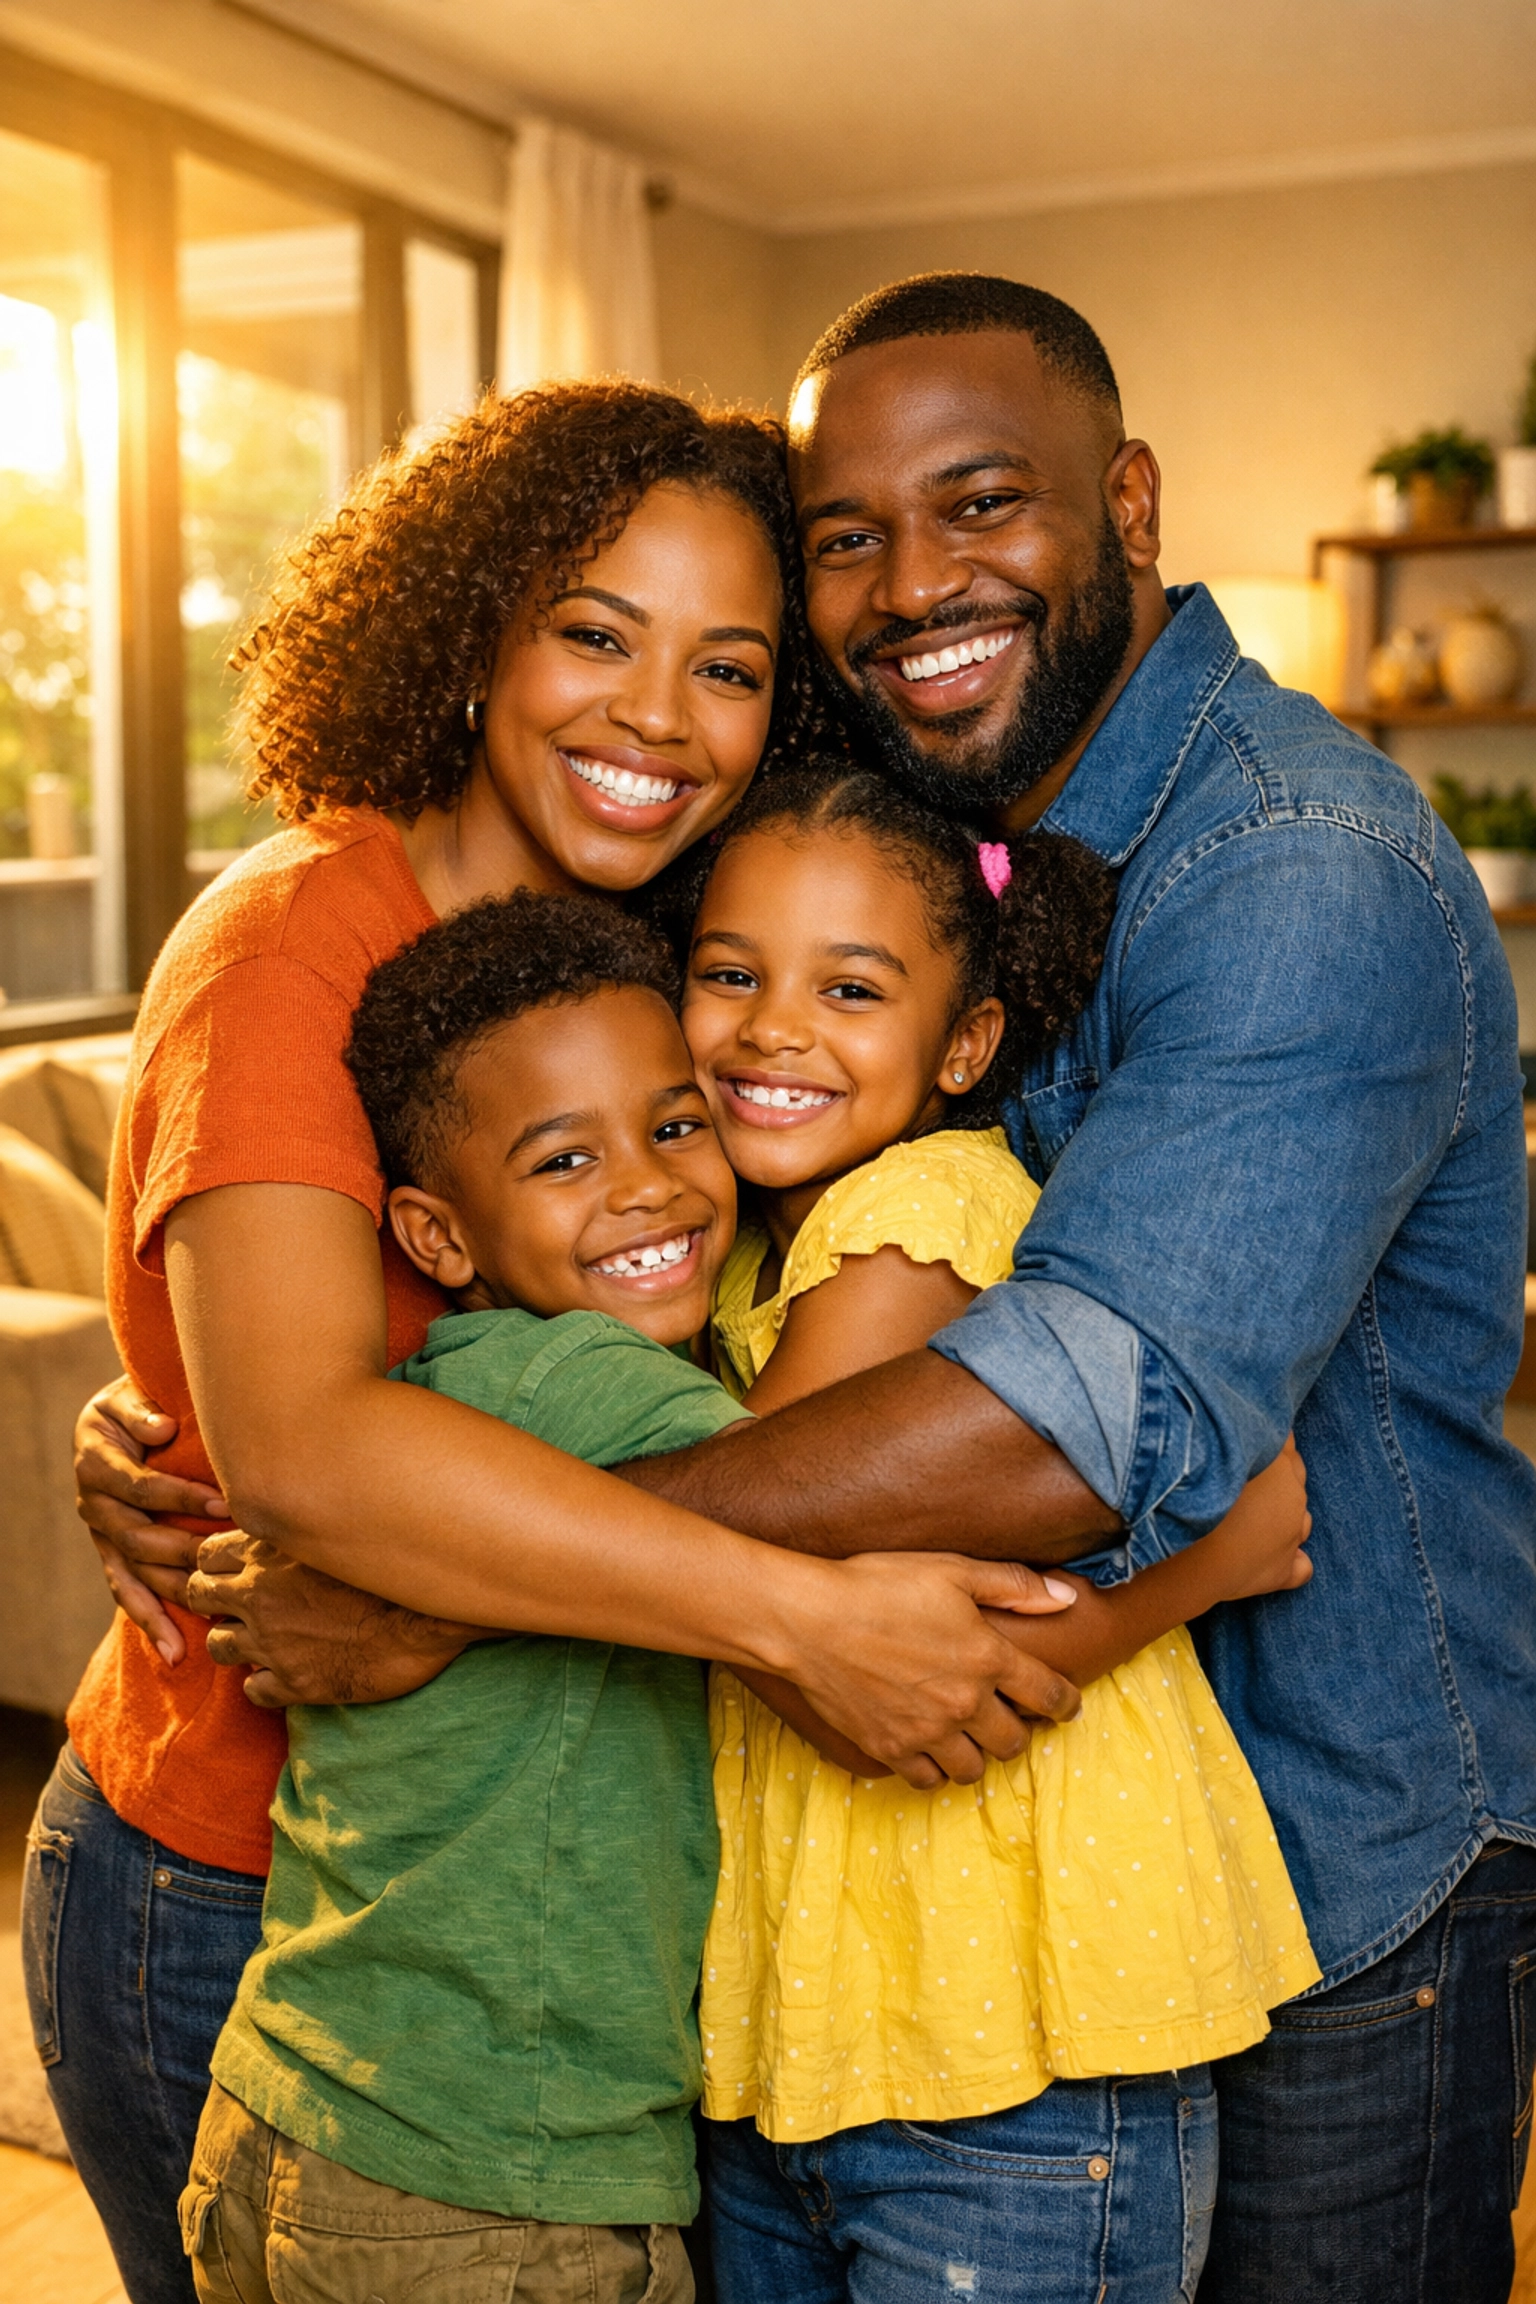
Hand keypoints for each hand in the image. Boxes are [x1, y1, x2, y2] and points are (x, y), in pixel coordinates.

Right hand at [74, 1376, 229, 1664]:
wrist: (122, 1416)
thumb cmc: (138, 1401)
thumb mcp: (129, 1395)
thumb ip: (141, 1409)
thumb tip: (161, 1427)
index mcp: (97, 1463)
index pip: (141, 1488)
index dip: (180, 1498)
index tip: (224, 1505)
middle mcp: (94, 1504)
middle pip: (138, 1538)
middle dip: (185, 1551)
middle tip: (229, 1561)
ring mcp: (103, 1534)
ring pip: (134, 1574)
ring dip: (170, 1598)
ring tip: (207, 1620)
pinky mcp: (115, 1555)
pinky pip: (129, 1592)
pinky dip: (151, 1621)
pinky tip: (175, 1650)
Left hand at [185, 1531, 483, 1708]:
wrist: (432, 1615)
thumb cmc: (396, 1563)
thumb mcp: (342, 1526)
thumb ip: (307, 1522)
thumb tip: (297, 1511)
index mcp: (269, 1551)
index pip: (206, 1552)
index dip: (216, 1563)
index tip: (235, 1570)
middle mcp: (260, 1594)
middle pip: (197, 1595)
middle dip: (212, 1600)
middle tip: (241, 1605)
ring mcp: (273, 1641)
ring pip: (218, 1645)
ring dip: (236, 1642)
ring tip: (264, 1640)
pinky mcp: (294, 1682)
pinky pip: (253, 1690)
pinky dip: (264, 1684)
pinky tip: (287, 1675)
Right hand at [776, 1552, 1079, 1789]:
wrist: (809, 1620)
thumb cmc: (879, 1585)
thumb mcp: (951, 1570)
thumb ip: (1014, 1586)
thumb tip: (1067, 1598)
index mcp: (987, 1658)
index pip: (1048, 1695)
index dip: (1065, 1703)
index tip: (1065, 1706)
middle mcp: (964, 1704)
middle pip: (1013, 1742)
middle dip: (1016, 1730)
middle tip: (1004, 1716)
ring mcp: (926, 1732)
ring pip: (973, 1769)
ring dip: (976, 1754)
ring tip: (965, 1735)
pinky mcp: (890, 1749)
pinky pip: (927, 1780)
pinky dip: (933, 1769)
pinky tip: (926, 1746)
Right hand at [1199, 1435, 1312, 1600]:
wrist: (1191, 1557)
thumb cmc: (1193, 1499)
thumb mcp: (1211, 1453)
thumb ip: (1231, 1442)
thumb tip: (1234, 1434)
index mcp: (1278, 1465)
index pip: (1284, 1442)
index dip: (1266, 1440)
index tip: (1248, 1440)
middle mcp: (1293, 1497)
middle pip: (1295, 1477)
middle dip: (1277, 1476)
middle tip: (1246, 1478)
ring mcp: (1291, 1536)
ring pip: (1302, 1520)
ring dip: (1284, 1516)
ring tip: (1252, 1518)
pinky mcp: (1283, 1572)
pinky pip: (1301, 1567)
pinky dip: (1293, 1561)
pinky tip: (1276, 1558)